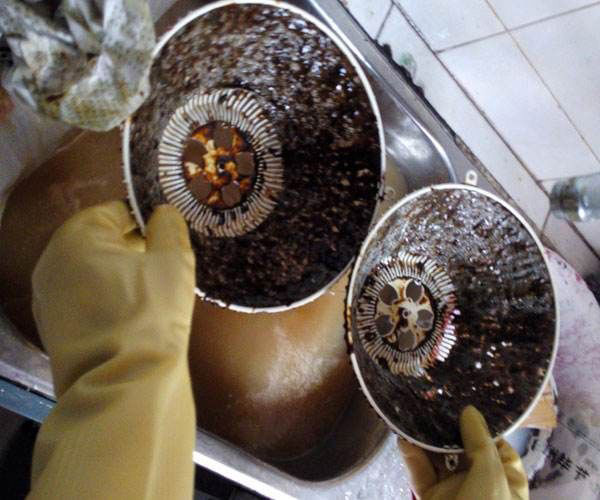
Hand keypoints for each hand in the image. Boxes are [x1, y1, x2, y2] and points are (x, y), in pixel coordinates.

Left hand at [32, 200, 195, 395]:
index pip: (113, 212)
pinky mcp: (53, 328)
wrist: (124, 385)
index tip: (167, 240)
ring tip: (150, 296)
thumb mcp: (174, 262)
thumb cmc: (151, 314)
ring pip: (91, 272)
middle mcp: (50, 264)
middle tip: (162, 269)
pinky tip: (130, 318)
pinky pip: (84, 300)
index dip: (144, 221)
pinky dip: (106, 300)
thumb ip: (169, 228)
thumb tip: (163, 214)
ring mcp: (47, 299)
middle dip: (132, 250)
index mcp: (75, 238)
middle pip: (98, 242)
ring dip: (120, 276)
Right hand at [398, 406, 528, 499]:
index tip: (463, 402)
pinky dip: (411, 454)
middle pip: (463, 447)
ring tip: (414, 410)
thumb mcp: (492, 474)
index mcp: (506, 478)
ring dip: (426, 437)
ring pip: (438, 457)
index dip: (480, 423)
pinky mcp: (431, 497)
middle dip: (448, 426)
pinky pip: (421, 471)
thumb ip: (479, 441)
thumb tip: (470, 410)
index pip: (495, 443)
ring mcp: (455, 489)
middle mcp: (481, 481)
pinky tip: (403, 436)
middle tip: (433, 399)